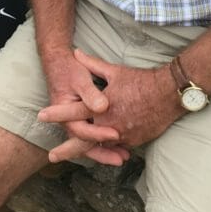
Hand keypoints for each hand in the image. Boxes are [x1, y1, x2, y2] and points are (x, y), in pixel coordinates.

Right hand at [37, 48, 128, 166]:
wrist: (60, 63)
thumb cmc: (70, 70)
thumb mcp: (80, 79)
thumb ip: (90, 94)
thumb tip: (103, 107)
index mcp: (64, 114)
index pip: (82, 131)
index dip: (99, 134)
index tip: (116, 134)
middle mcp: (69, 122)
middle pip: (85, 144)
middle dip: (103, 153)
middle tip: (121, 159)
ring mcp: (76, 122)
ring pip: (89, 143)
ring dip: (106, 150)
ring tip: (124, 156)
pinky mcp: (83, 120)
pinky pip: (93, 136)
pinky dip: (105, 142)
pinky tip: (120, 145)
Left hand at [39, 49, 179, 163]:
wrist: (169, 94)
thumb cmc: (141, 80)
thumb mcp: (115, 71)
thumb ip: (93, 64)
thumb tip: (76, 53)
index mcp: (102, 107)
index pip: (74, 112)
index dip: (56, 114)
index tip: (41, 116)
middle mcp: (109, 125)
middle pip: (83, 141)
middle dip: (66, 149)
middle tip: (52, 156)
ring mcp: (122, 135)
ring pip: (100, 148)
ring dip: (87, 154)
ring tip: (75, 159)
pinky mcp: (134, 141)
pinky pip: (117, 147)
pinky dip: (108, 150)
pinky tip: (101, 154)